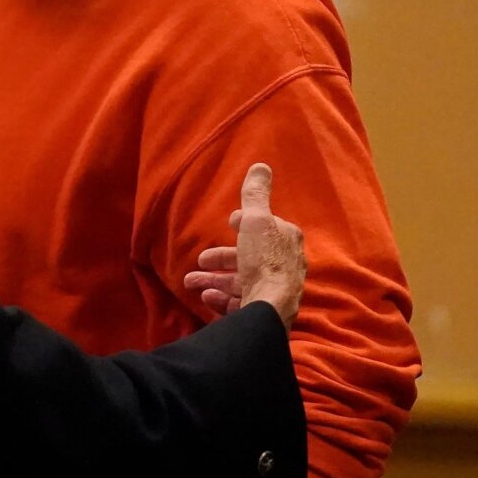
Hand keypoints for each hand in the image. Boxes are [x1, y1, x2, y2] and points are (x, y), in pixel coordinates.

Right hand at [181, 163, 305, 327]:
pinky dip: (221, 299)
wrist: (269, 306)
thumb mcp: (256, 220)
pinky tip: (207, 297)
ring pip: (240, 282)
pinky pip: (240, 303)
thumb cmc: (263, 260)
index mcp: (286, 242)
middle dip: (221, 258)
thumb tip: (260, 166)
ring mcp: (274, 291)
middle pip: (248, 259)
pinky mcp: (263, 311)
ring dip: (214, 280)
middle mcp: (284, 266)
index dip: (246, 225)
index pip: (266, 229)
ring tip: (191, 281)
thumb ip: (255, 195)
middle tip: (201, 260)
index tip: (229, 223)